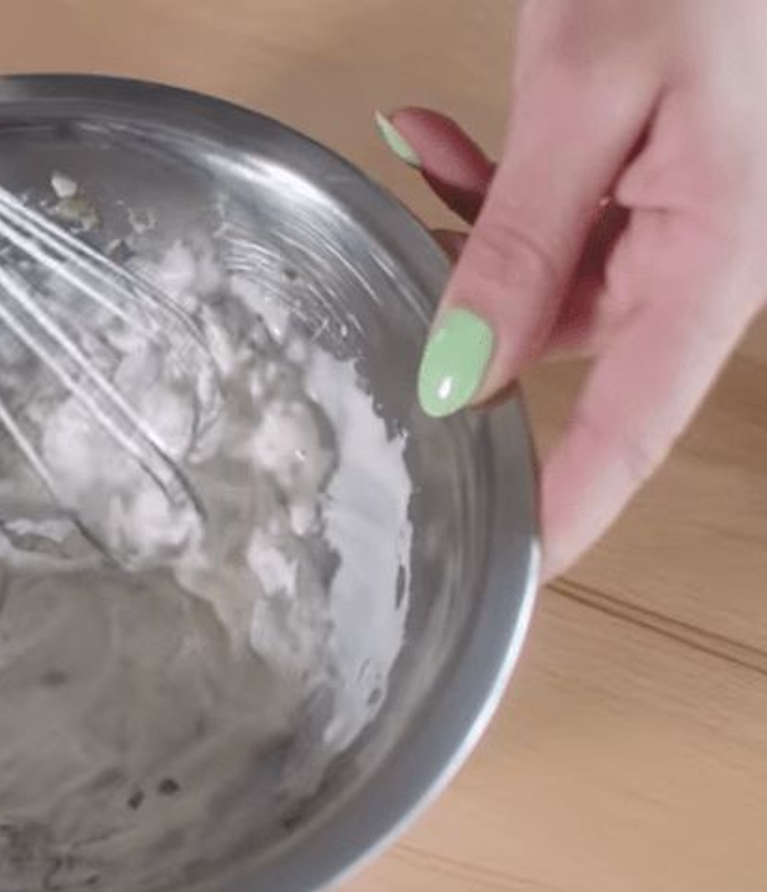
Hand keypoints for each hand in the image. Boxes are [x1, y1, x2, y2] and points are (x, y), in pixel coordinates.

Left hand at [377, 0, 766, 577]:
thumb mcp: (586, 98)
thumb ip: (519, 241)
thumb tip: (459, 377)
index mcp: (717, 259)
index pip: (636, 425)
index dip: (569, 503)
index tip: (506, 569)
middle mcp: (695, 260)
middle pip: (569, 352)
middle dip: (472, 326)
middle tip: (398, 280)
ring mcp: (664, 225)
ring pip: (535, 287)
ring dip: (466, 236)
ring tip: (426, 147)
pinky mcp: (633, 189)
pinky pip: (542, 227)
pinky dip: (482, 193)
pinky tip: (432, 135)